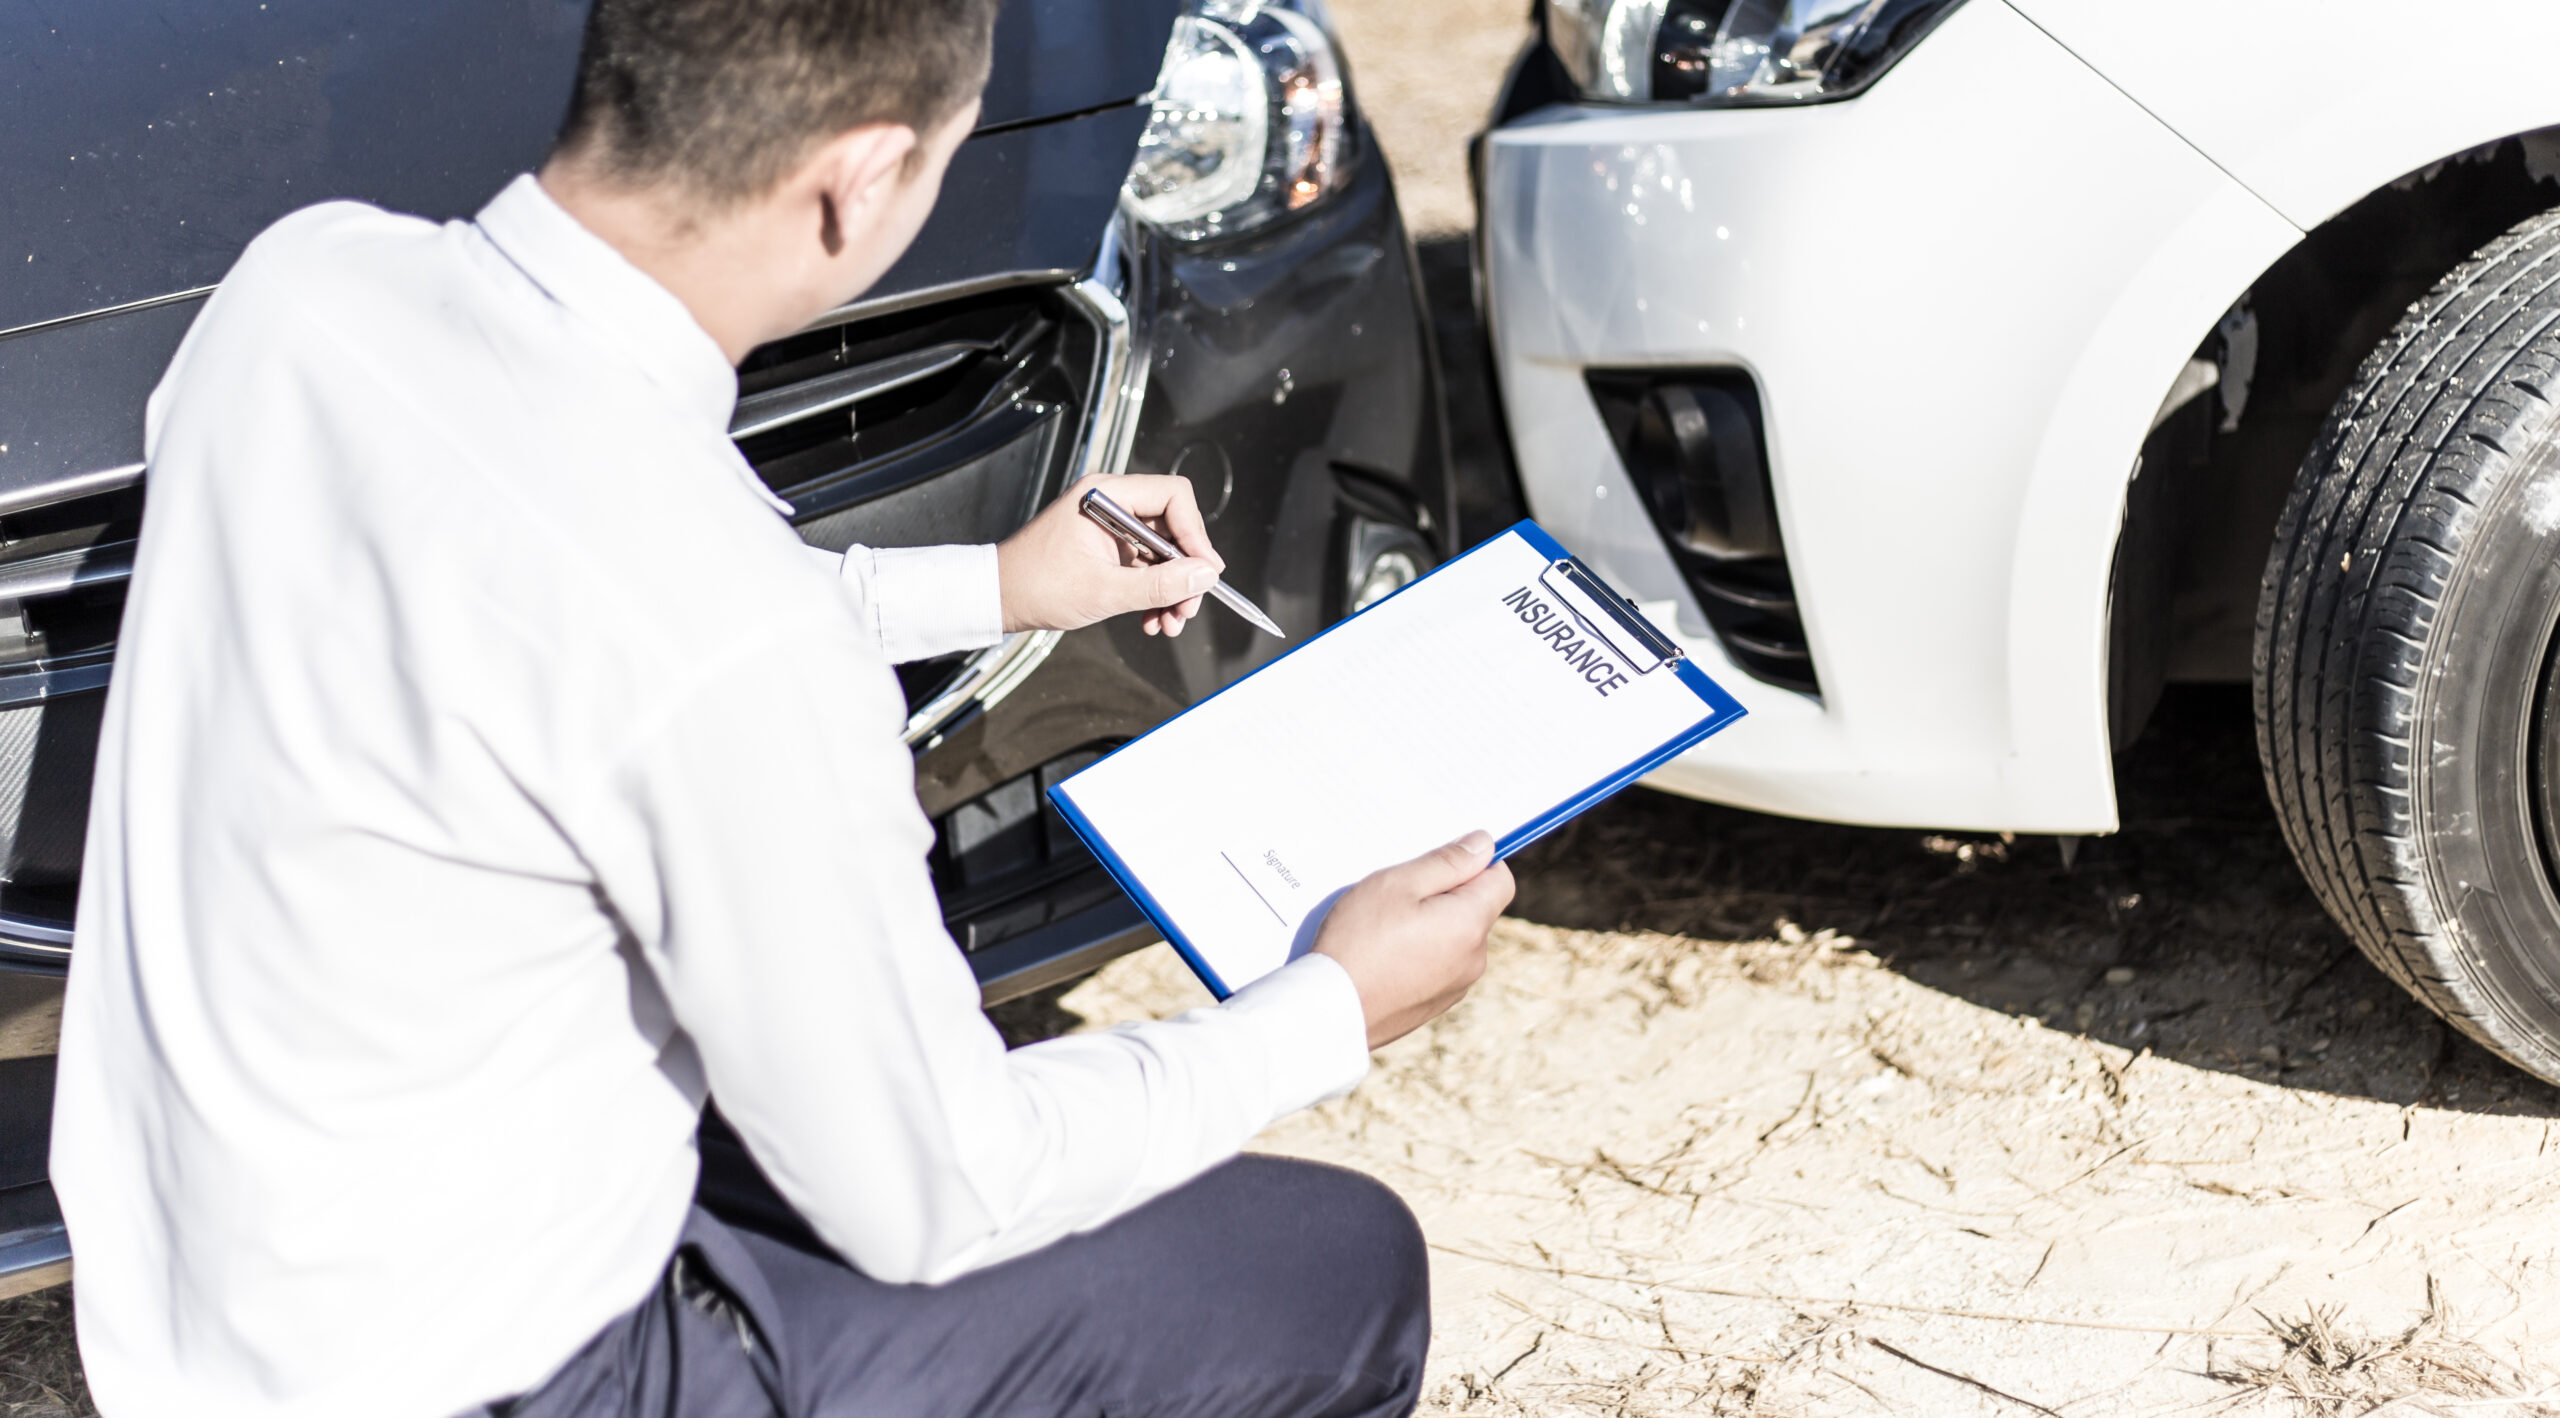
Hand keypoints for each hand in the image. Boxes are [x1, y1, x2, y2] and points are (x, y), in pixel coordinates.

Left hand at [997, 474, 1225, 635]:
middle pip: (1173, 528)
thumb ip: (1160, 584)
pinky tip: (1152, 619)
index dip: (1196, 534)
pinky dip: (1153, 592)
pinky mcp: (1107, 548)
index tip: (1206, 571)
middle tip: (1188, 608)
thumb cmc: (1036, 586)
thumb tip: (1204, 576)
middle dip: (1185, 572)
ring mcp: (1110, 526)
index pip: (1173, 497)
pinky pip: (1145, 566)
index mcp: (1106, 495)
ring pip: (1162, 553)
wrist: (999, 598)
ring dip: (1171, 589)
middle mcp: (1111, 503)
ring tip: (1171, 622)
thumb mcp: (1105, 590)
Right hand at [1313, 832, 1513, 1049]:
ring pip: (1454, 938)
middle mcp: (1474, 958)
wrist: (1330, 1012)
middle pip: (1475, 909)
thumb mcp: (1397, 885)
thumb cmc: (1359, 941)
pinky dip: (1419, 952)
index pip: (1500, 880)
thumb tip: (1483, 845)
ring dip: (1430, 924)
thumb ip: (1446, 862)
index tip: (1439, 858)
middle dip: (1445, 894)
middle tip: (1398, 891)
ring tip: (1383, 926)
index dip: (1476, 862)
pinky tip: (1382, 954)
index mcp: (1471, 924)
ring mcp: (1455, 986)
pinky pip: (1437, 965)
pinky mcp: (1434, 1004)